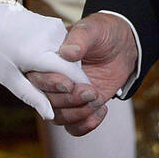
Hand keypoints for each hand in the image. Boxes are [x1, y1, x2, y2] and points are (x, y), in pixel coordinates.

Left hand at [0, 2, 90, 120]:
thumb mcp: (10, 77)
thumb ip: (33, 96)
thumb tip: (51, 117)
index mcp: (34, 53)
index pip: (68, 74)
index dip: (78, 89)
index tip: (86, 100)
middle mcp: (48, 38)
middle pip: (73, 67)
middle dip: (78, 83)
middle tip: (84, 95)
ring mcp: (54, 28)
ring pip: (73, 56)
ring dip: (73, 71)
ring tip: (68, 83)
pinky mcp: (56, 23)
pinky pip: (68, 45)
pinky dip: (68, 59)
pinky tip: (62, 66)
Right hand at [26, 13, 138, 134]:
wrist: (122, 45)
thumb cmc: (102, 32)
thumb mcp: (93, 29)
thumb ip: (80, 38)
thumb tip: (68, 52)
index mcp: (47, 59)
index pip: (36, 78)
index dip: (50, 84)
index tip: (69, 84)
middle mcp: (52, 80)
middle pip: (47, 101)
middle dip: (69, 99)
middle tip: (91, 90)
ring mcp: (65, 96)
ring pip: (59, 117)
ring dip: (79, 112)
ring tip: (97, 98)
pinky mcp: (79, 107)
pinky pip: (73, 128)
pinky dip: (86, 125)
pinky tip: (102, 110)